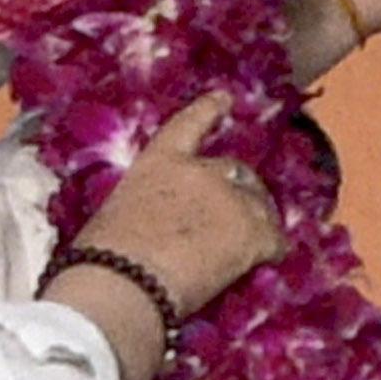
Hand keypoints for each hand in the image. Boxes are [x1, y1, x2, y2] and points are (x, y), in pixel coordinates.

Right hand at [76, 95, 283, 316]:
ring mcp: (232, 199)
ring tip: (245, 248)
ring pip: (259, 205)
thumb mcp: (118, 212)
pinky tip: (265, 262)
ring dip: (256, 221)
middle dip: (237, 191)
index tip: (224, 97)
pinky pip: (276, 240)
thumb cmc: (104, 256)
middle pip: (235, 172)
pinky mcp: (254, 232)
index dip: (209, 110)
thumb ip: (147, 205)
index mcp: (160, 160)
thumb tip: (158, 228)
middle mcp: (202, 170)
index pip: (189, 125)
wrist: (125, 281)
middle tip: (232, 218)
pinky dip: (272, 252)